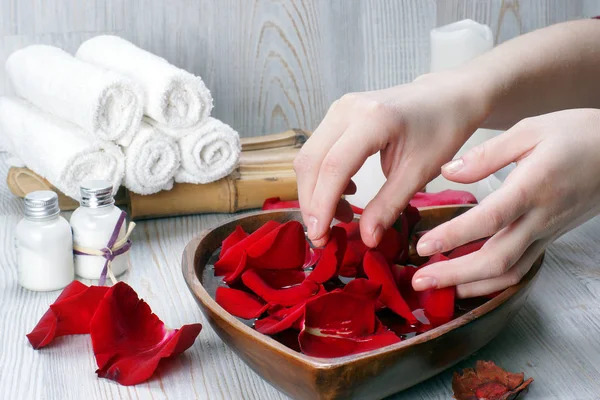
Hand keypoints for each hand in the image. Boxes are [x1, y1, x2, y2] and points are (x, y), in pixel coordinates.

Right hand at [294, 72, 490, 246]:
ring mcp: (339, 108)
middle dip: (312, 203)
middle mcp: (347, 109)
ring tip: (341, 216)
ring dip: (315, 192)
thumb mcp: (419, 173)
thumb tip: (367, 239)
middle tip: (323, 236)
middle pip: (311, 162)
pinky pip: (317, 150)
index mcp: (373, 120)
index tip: (320, 237)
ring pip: (308, 157)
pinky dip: (322, 178)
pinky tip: (346, 193)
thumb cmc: (440, 131)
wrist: (446, 97)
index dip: (322, 204)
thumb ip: (389, 206)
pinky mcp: (337, 114)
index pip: (334, 167)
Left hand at [413, 108, 599, 297]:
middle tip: (420, 281)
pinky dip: (494, 283)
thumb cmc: (577, 135)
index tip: (424, 246)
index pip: (489, 219)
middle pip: (497, 258)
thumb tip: (448, 171)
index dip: (454, 236)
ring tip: (440, 289)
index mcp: (532, 187)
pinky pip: (522, 269)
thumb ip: (487, 154)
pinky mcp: (549, 239)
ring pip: (510, 272)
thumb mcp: (530, 131)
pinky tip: (470, 284)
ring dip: (472, 285)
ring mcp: (547, 232)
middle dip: (455, 274)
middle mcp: (540, 217)